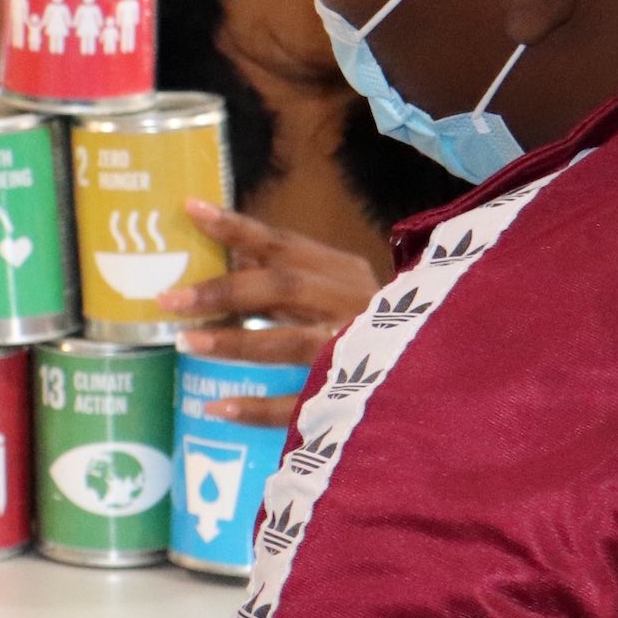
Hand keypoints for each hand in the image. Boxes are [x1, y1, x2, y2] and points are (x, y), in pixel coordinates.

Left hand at [159, 200, 381, 425]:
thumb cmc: (375, 327)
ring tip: (186, 342)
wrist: (449, 370)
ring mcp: (358, 352)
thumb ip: (288, 277)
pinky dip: (258, 408)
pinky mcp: (356, 399)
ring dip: (235, 342)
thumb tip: (226, 255)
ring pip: (291, 342)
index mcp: (344, 273)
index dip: (237, 228)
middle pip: (282, 288)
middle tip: (169, 298)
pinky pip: (301, 405)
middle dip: (224, 291)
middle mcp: (353, 305)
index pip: (284, 245)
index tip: (190, 209)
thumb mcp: (336, 291)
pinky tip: (217, 407)